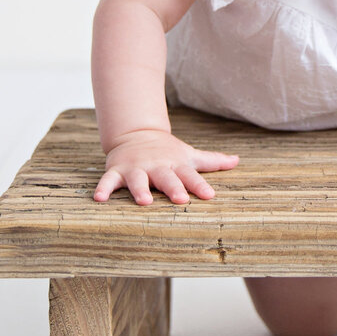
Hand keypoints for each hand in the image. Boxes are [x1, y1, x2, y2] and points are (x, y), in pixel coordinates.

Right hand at [94, 129, 238, 204]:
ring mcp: (136, 169)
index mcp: (175, 165)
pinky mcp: (117, 171)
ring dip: (140, 190)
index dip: (200, 185)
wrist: (136, 134)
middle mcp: (156, 167)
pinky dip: (103, 188)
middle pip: (166, 178)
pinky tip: (99, 199)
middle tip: (180, 200)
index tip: (210, 195)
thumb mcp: (189, 155)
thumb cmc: (167, 151)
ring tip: (144, 201)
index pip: (190, 176)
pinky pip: (108, 180)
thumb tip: (237, 161)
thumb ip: (212, 161)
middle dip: (173, 188)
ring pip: (138, 180)